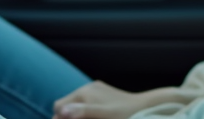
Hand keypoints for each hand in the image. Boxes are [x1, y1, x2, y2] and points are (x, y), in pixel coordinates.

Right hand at [53, 81, 179, 118]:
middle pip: (66, 106)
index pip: (58, 106)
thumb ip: (82, 112)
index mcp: (84, 92)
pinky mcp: (104, 95)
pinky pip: (87, 105)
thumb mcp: (102, 115)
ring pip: (76, 106)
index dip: (59, 118)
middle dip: (68, 117)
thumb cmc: (125, 114)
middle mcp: (88, 88)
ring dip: (77, 116)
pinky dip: (87, 113)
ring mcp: (96, 91)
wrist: (145, 107)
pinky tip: (97, 118)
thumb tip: (61, 112)